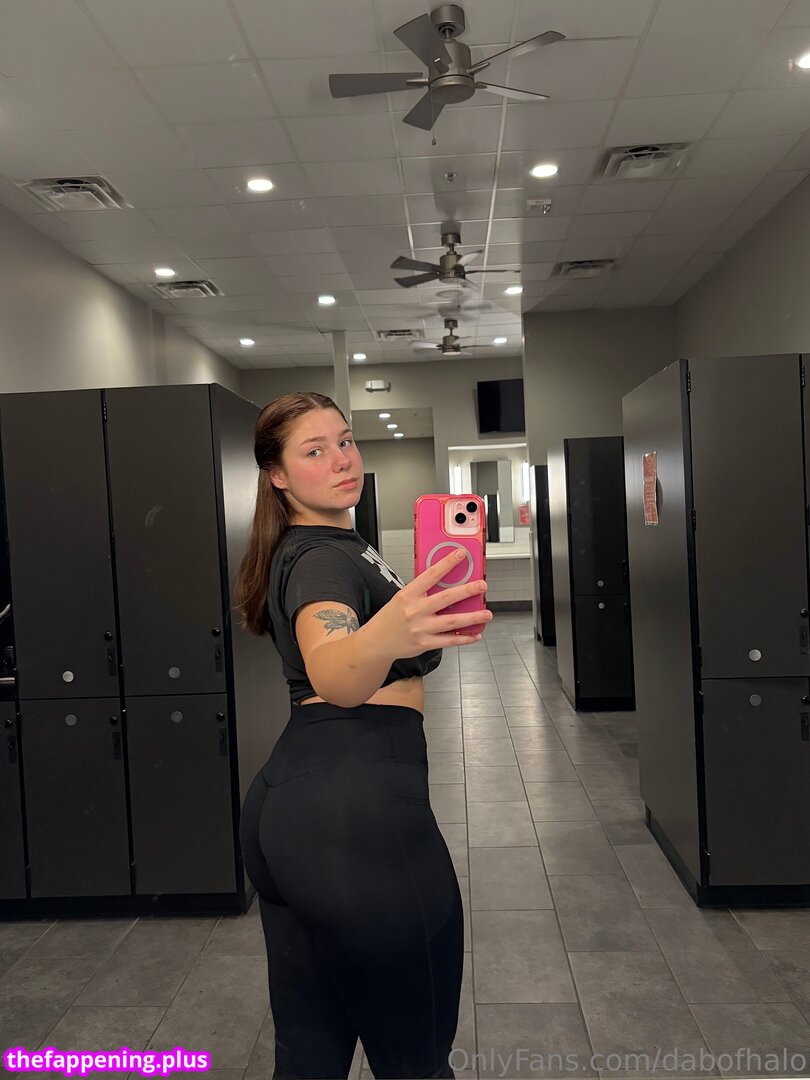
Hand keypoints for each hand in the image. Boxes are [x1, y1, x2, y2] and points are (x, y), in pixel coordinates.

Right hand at [372, 548, 491, 658]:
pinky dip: (464, 638)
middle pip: (446, 598)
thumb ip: (421, 591)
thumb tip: (446, 582)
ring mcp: (421, 628)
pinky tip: (475, 634)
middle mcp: (415, 611)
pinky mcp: (425, 643)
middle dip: (467, 591)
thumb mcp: (401, 598)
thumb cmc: (390, 618)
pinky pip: (449, 640)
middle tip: (481, 585)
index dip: (447, 563)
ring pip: (452, 622)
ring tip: (487, 613)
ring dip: (472, 617)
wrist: (376, 642)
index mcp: (408, 595)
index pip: (431, 575)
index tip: (461, 554)